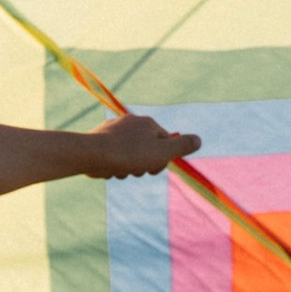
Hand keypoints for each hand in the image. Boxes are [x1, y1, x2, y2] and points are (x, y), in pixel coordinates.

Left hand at [84, 114, 198, 179]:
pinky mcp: (102, 138)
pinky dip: (115, 165)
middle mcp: (133, 122)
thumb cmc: (129, 154)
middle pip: (147, 149)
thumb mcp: (162, 153)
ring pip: (130, 155)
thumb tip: (199, 140)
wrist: (92, 154)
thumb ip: (181, 146)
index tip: (152, 167)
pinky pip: (115, 155)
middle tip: (135, 169)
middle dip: (143, 164)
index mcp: (149, 123)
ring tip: (120, 170)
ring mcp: (116, 129)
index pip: (165, 143)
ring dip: (128, 168)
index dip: (162, 159)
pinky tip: (109, 168)